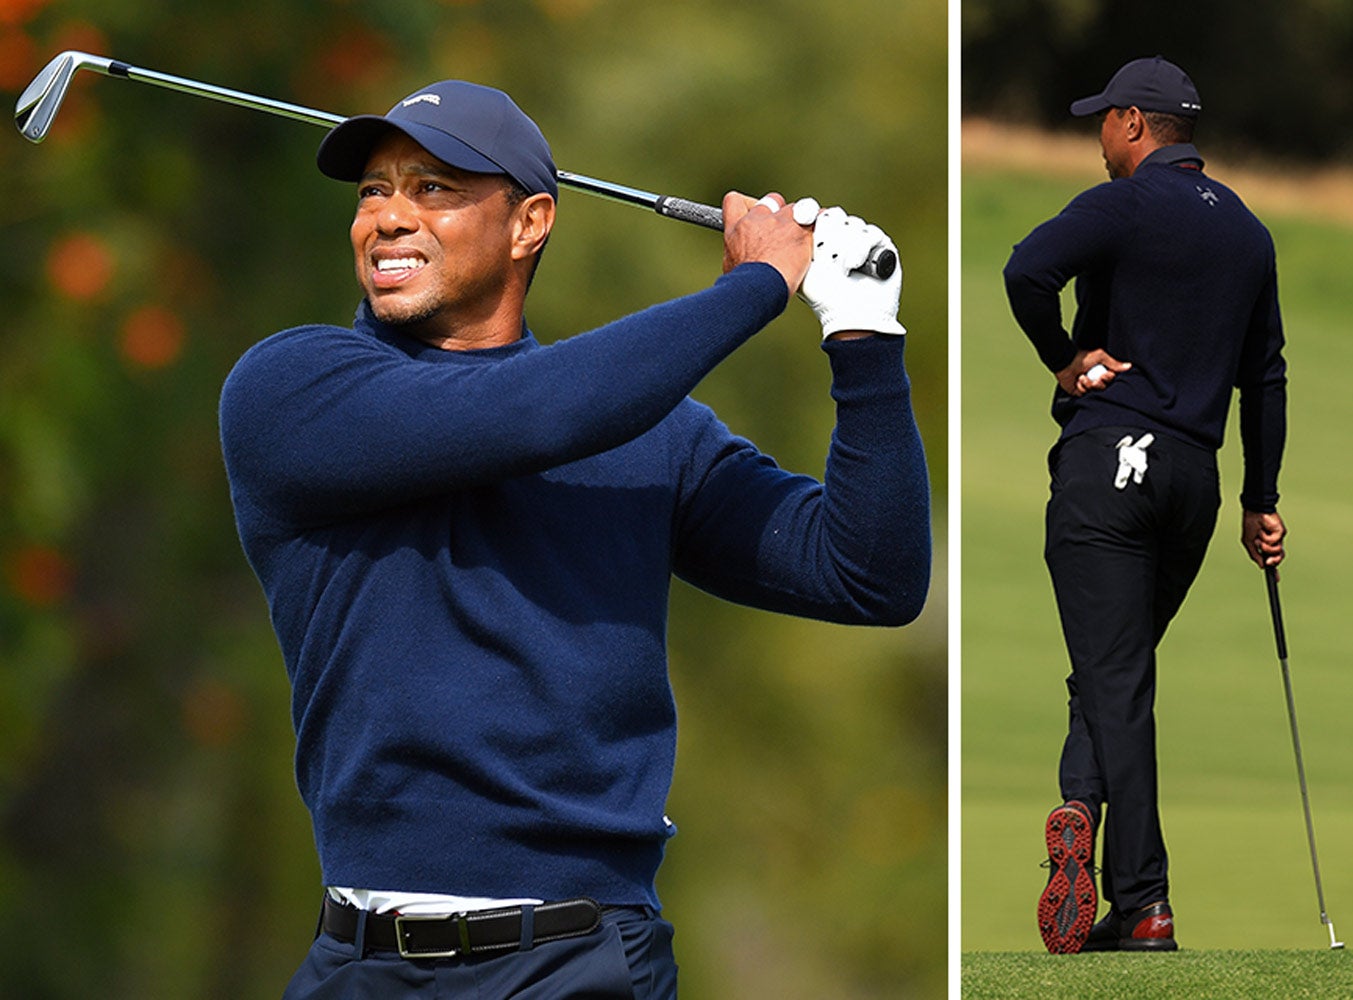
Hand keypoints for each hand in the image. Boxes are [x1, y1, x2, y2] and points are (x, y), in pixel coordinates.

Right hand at [721, 191, 813, 294]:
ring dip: (800, 222)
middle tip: (785, 232)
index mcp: (737, 229)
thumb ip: (741, 254)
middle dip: (780, 213)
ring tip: (803, 243)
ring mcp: (780, 222)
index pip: (736, 202)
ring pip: (795, 209)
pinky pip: (815, 218)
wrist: (758, 289)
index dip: (748, 205)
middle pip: (773, 201)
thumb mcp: (733, 267)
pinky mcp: (800, 229)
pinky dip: (818, 226)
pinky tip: (819, 239)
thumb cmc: (744, 286)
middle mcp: (757, 220)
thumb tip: (744, 261)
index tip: (756, 213)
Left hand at [797, 206, 904, 339]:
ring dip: (844, 246)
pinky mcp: (881, 245)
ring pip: (851, 224)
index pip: (815, 216)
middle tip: (826, 257)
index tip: (802, 216)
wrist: (854, 316)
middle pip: (833, 216)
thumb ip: (795, 246)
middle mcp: (841, 238)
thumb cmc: (826, 299)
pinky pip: (869, 233)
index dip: (809, 213)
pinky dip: (860, 248)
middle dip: (828, 235)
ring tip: (842, 268)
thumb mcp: (804, 270)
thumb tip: (793, 215)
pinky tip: (853, 265)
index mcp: (820, 241)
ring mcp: (861, 240)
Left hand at [1055, 349, 1131, 395]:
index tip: (1105, 374)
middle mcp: (1094, 378)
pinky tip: (1077, 380)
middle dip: (1099, 384)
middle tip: (1095, 378)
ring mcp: (1086, 385)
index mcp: (1101, 371)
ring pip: (1093, 392)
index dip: (1108, 379)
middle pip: (1103, 387)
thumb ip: (1114, 363)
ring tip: (1082, 377)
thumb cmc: (1083, 356)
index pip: (1110, 380)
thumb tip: (1129, 366)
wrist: (1066, 361)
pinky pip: (1083, 394)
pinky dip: (1080, 387)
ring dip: (1088, 384)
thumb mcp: (1101, 357)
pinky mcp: (1077, 390)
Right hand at [1242, 509, 1285, 568]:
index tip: (1276, 579)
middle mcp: (1274, 543)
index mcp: (1266, 546)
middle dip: (1274, 562)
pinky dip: (1266, 538)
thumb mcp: (1248, 543)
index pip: (1272, 560)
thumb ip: (1255, 555)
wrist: (1254, 512)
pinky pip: (1275, 542)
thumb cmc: (1250, 525)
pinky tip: (1263, 531)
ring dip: (1266, 547)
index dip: (1274, 570)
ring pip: (1277, 552)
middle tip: (1268, 561)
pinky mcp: (1281, 533)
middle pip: (1278, 558)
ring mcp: (1278, 539)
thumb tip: (1262, 566)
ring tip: (1260, 540)